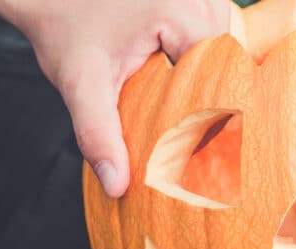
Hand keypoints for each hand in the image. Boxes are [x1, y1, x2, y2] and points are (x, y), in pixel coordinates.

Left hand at [0, 0, 230, 196]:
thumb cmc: (64, 32)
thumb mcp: (80, 85)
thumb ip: (99, 134)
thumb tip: (117, 185)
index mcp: (180, 12)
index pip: (222, 75)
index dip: (215, 115)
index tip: (203, 151)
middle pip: (231, 64)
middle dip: (215, 100)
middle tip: (200, 143)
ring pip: (228, 53)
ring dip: (213, 83)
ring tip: (195, 117)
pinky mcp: (198, 3)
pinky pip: (217, 41)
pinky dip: (207, 67)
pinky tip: (189, 88)